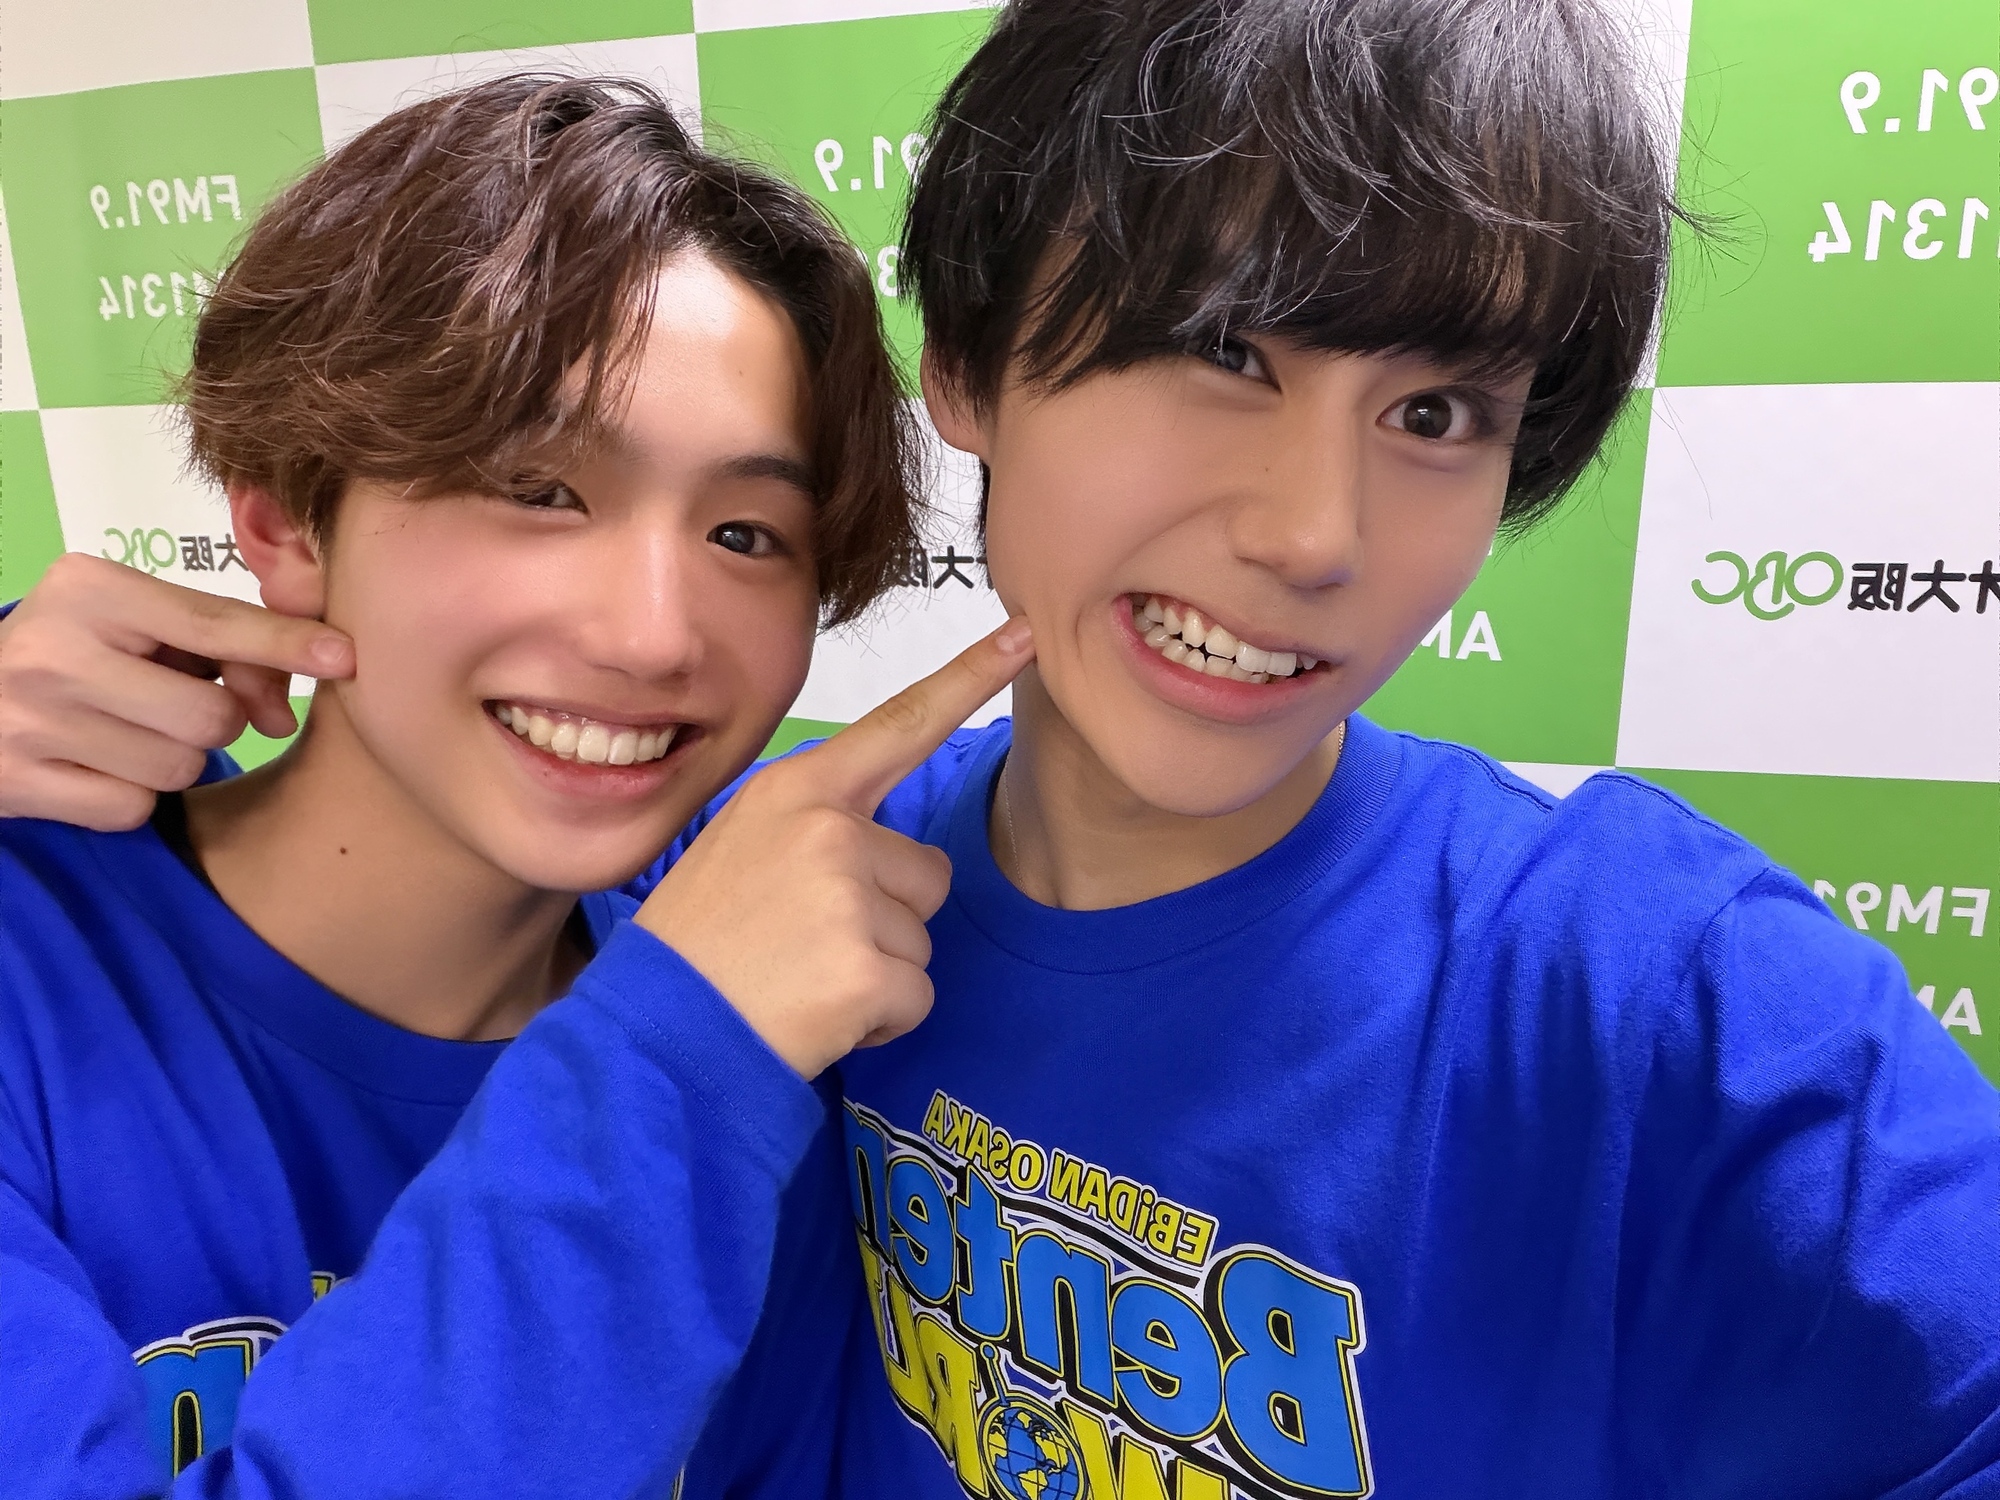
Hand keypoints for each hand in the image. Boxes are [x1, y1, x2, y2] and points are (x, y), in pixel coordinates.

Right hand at [0, 553, 354, 829]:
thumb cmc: (78, 652)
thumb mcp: (135, 622)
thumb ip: (219, 645)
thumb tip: (283, 714)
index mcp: (88, 589)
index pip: (213, 623)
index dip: (287, 643)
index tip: (346, 657)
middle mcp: (53, 649)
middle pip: (210, 715)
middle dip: (214, 719)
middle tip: (169, 705)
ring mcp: (28, 719)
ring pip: (179, 767)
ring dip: (173, 759)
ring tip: (126, 730)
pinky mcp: (16, 782)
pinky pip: (132, 809)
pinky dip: (130, 796)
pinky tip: (94, 764)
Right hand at [636, 617, 1032, 1077]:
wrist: (659, 1037)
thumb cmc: (701, 946)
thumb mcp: (742, 846)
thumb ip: (818, 827)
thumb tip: (883, 846)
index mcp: (798, 789)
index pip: (901, 723)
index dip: (969, 678)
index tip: (1026, 635)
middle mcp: (829, 829)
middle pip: (927, 873)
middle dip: (886, 920)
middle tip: (804, 945)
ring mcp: (849, 897)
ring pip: (923, 940)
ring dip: (879, 973)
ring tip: (802, 980)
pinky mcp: (866, 970)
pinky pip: (918, 998)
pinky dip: (881, 1022)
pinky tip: (819, 1017)